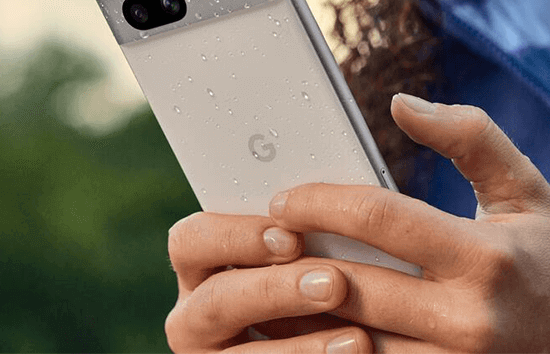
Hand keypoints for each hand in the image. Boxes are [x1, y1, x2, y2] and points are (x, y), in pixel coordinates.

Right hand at [164, 211, 373, 352]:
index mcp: (199, 269)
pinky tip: (356, 352)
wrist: (314, 348)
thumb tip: (338, 209)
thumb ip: (298, 240)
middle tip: (334, 283)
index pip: (191, 241)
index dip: (237, 236)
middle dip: (274, 290)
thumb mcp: (295, 258)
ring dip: (300, 346)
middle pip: (215, 299)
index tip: (292, 237)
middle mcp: (194, 316)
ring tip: (358, 338)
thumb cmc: (312, 285)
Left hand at [265, 93, 549, 352]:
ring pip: (351, 342)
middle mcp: (469, 318)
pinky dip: (334, 348)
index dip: (320, 203)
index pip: (381, 220)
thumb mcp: (527, 190)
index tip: (283, 199)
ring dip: (302, 314)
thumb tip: (401, 102)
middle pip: (352, 286)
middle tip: (261, 243)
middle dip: (295, 262)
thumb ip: (469, 136)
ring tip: (270, 286)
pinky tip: (310, 327)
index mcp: (486, 256)